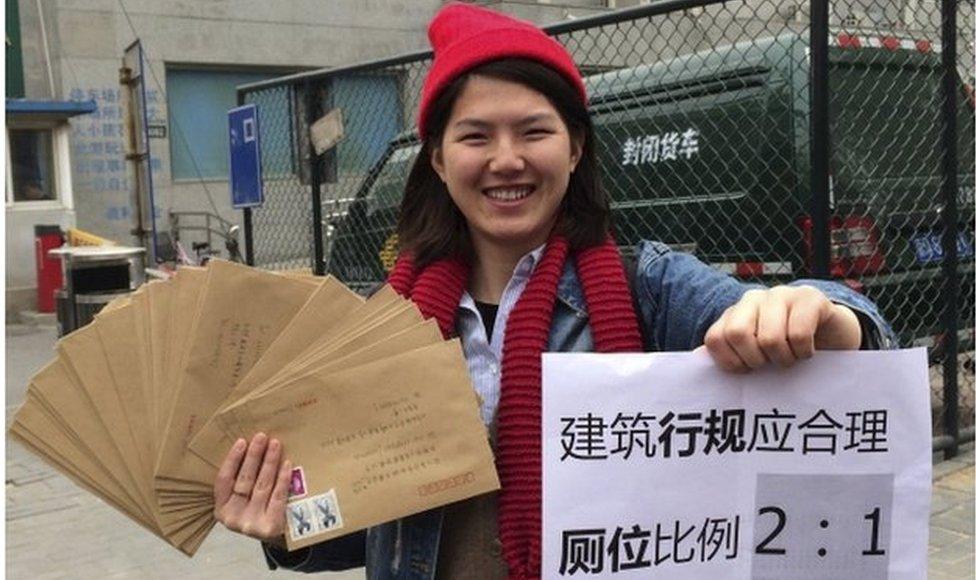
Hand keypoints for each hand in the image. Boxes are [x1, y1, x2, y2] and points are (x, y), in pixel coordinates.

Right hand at [213, 432, 291, 542]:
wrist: (276, 537)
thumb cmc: (258, 509)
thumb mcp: (243, 498)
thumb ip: (241, 479)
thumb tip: (250, 444)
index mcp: (221, 509)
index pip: (224, 480)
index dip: (233, 460)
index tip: (242, 441)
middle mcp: (232, 517)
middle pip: (245, 480)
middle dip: (254, 456)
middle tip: (262, 437)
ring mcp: (250, 523)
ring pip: (262, 485)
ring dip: (269, 462)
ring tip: (275, 444)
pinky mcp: (269, 526)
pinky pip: (278, 496)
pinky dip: (283, 478)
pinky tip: (286, 464)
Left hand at [704, 285, 860, 371]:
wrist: (833, 334)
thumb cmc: (787, 349)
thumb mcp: (755, 353)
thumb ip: (727, 355)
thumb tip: (695, 359)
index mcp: (734, 313)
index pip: (715, 338)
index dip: (730, 362)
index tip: (748, 371)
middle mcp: (753, 299)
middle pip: (737, 333)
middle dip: (756, 360)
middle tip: (771, 364)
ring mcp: (781, 294)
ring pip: (770, 337)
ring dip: (784, 359)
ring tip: (791, 359)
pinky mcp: (810, 298)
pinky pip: (799, 333)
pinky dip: (804, 352)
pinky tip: (808, 352)